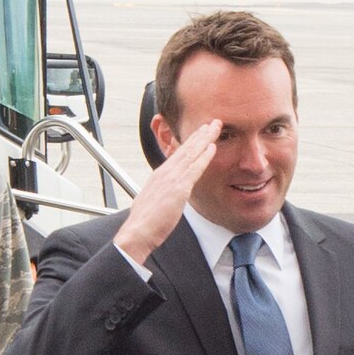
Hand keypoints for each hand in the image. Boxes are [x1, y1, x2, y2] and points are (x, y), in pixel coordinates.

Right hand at [113, 119, 220, 264]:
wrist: (138, 232)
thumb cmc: (144, 223)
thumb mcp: (151, 202)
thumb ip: (160, 195)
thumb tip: (163, 197)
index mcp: (159, 175)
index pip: (177, 154)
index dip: (190, 142)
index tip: (199, 133)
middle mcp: (165, 172)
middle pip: (185, 148)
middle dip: (199, 134)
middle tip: (212, 122)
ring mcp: (171, 179)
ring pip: (191, 153)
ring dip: (205, 138)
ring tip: (215, 126)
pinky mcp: (178, 188)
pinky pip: (194, 168)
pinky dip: (204, 156)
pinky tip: (212, 147)